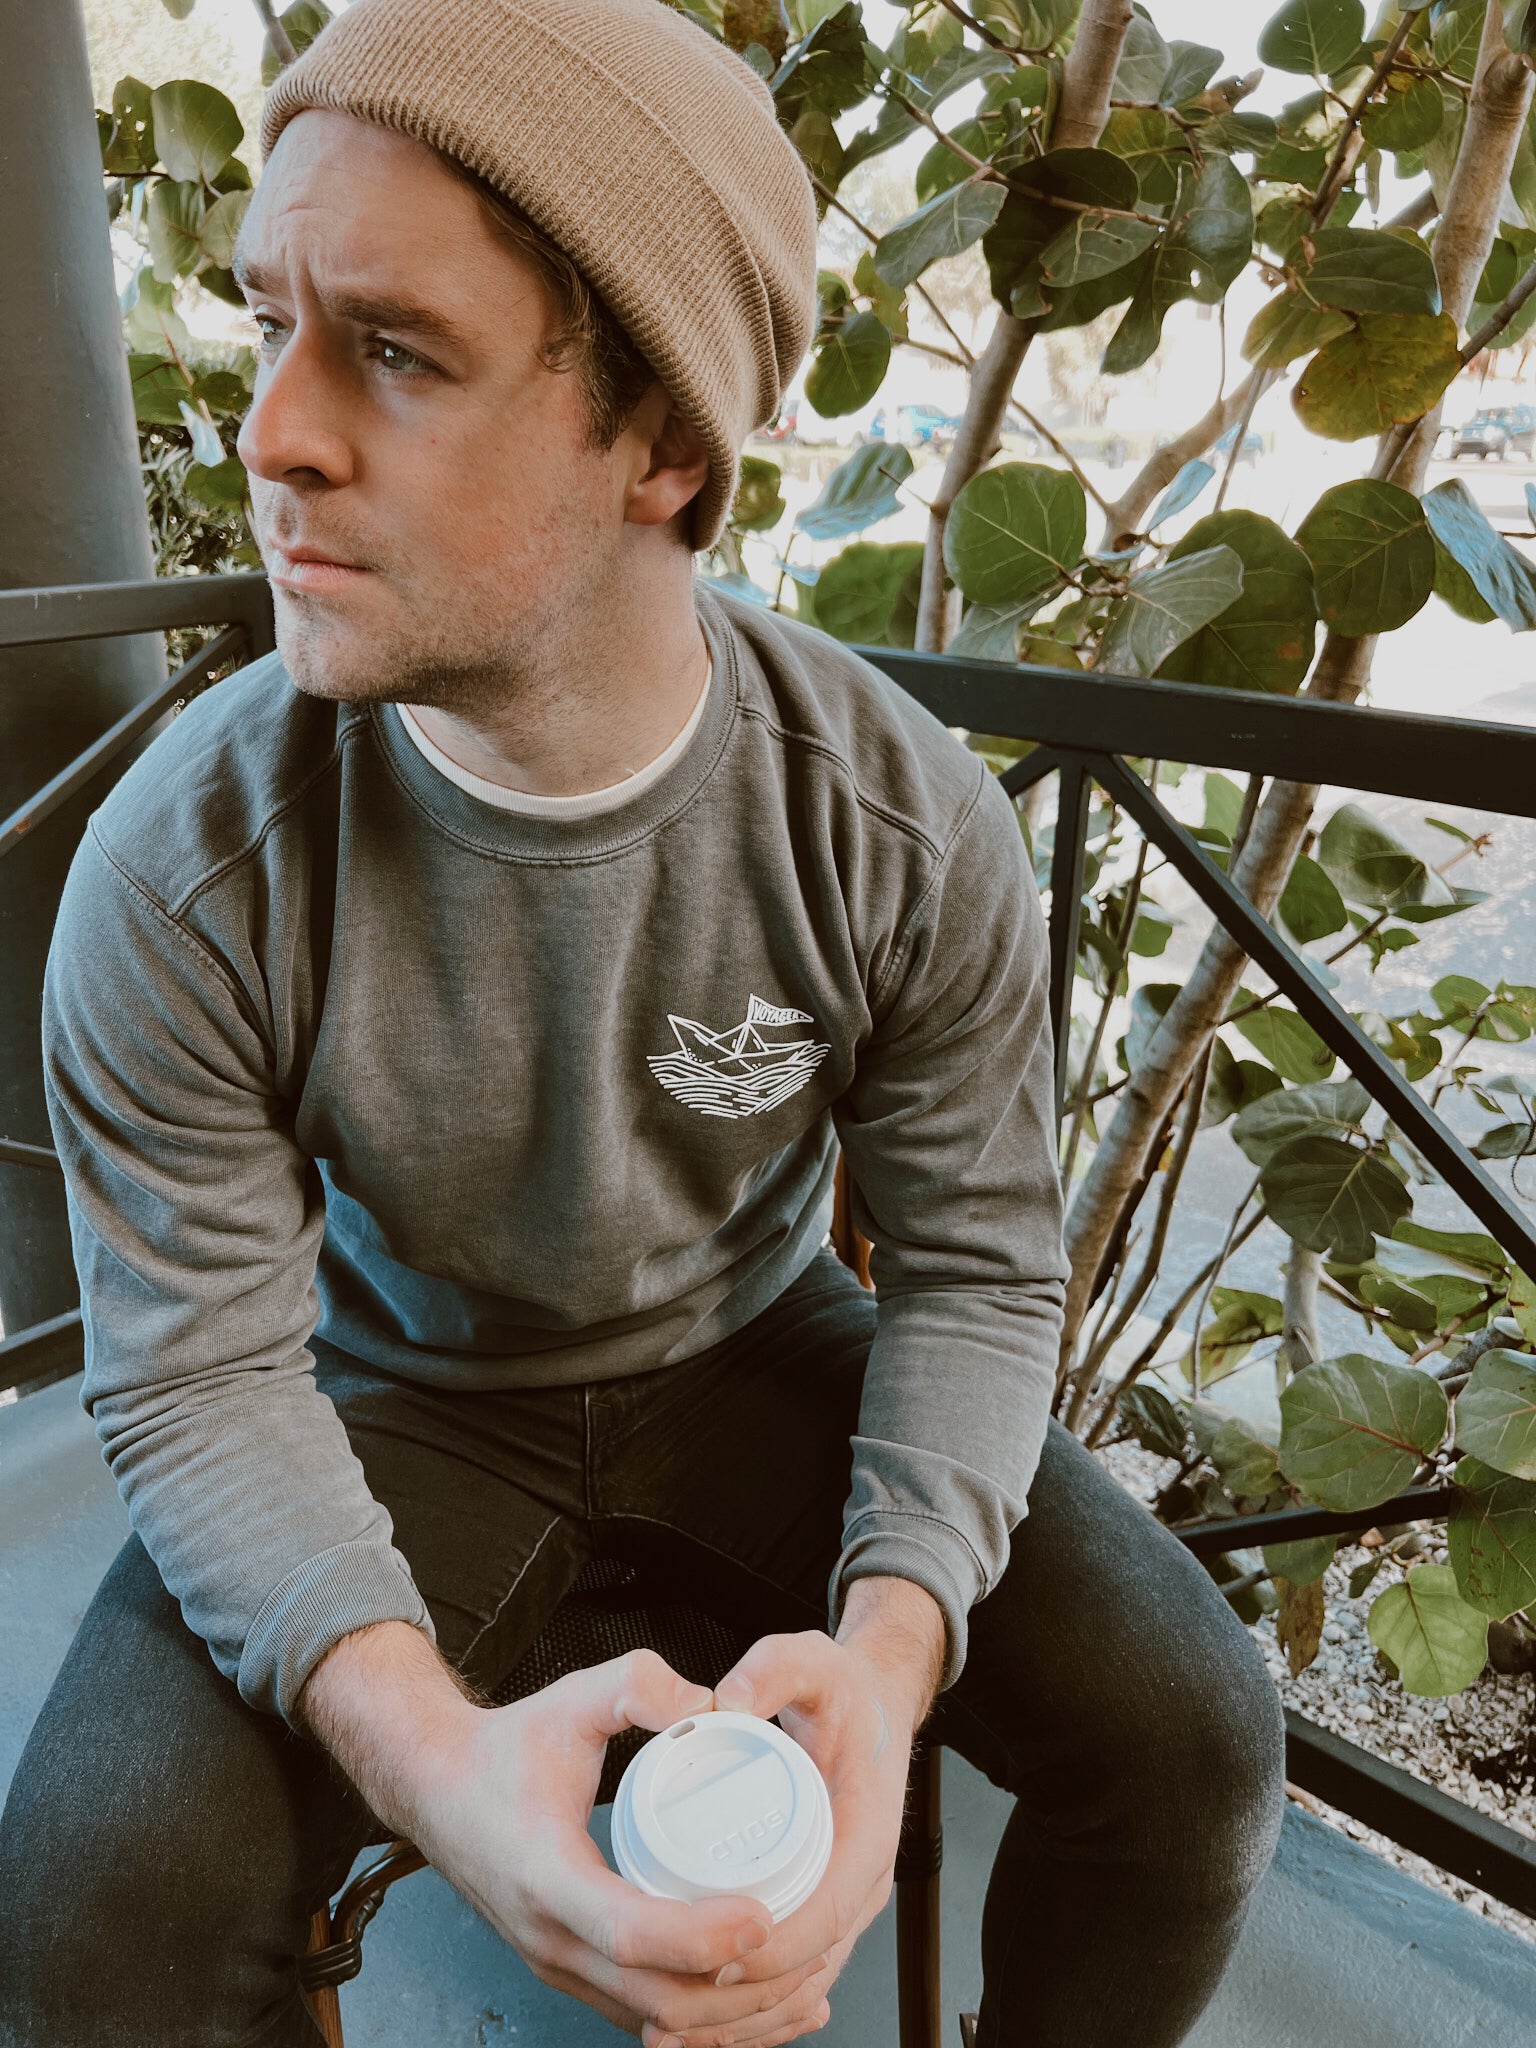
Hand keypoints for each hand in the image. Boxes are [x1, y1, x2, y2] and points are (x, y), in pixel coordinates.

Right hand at [304, 1629, 830, 2046]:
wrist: (438, 1789)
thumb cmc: (505, 1750)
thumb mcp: (570, 1698)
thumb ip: (633, 1684)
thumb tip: (702, 1702)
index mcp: (548, 1878)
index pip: (631, 1933)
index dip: (701, 1935)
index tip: (762, 1916)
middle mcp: (551, 1940)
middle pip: (656, 1999)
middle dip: (738, 1991)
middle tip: (806, 1952)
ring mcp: (559, 1965)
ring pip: (655, 2021)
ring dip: (730, 2019)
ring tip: (803, 1990)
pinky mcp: (573, 1972)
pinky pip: (644, 2014)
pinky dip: (703, 2021)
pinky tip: (757, 2004)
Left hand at [705, 1578, 947, 2037]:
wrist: (876, 1706)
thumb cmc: (846, 1693)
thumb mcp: (813, 1661)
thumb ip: (774, 1667)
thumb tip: (729, 1696)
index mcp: (867, 1833)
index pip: (827, 1912)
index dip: (773, 1947)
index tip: (716, 1960)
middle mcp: (862, 1882)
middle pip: (808, 1968)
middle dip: (741, 2003)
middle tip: (665, 2010)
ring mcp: (844, 1904)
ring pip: (799, 1987)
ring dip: (738, 2022)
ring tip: (666, 2034)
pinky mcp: (822, 1913)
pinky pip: (791, 1980)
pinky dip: (749, 2014)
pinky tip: (697, 2030)